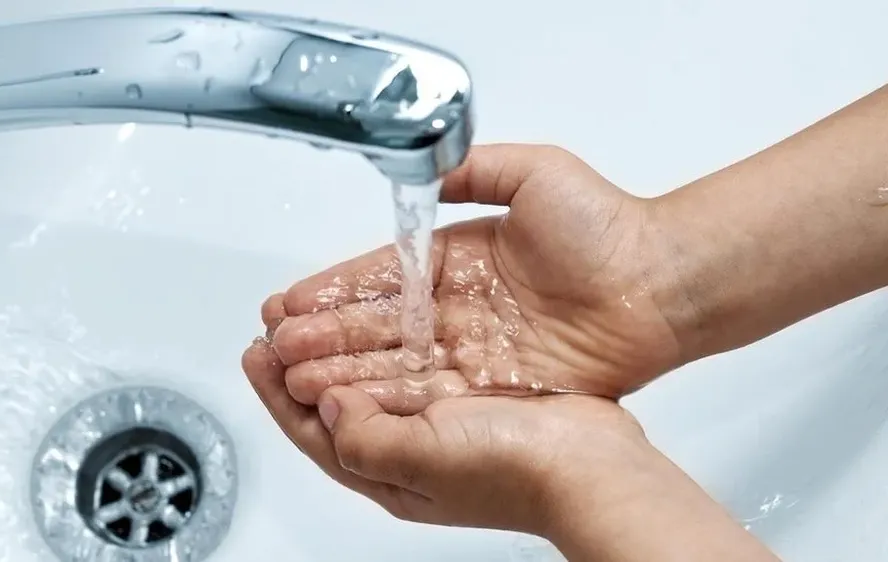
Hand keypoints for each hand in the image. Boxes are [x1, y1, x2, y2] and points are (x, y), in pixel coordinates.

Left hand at [241, 337, 650, 536]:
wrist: (591, 465)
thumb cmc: (514, 471)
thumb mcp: (421, 460)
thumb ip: (363, 437)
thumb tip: (331, 405)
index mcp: (387, 471)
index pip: (312, 431)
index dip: (276, 393)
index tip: (255, 351)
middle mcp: (407, 448)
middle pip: (336, 399)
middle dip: (303, 360)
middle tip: (277, 322)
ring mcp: (439, 420)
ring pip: (372, 375)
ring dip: (341, 343)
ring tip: (316, 311)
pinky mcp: (469, 393)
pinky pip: (413, 361)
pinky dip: (390, 337)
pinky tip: (383, 314)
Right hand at [270, 144, 682, 412]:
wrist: (659, 282)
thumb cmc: (607, 225)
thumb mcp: (534, 172)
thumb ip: (473, 172)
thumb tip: (426, 174)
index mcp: (458, 257)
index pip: (381, 277)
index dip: (334, 290)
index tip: (291, 301)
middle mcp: (459, 307)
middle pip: (378, 326)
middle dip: (323, 336)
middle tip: (275, 345)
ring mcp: (474, 348)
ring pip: (395, 363)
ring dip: (343, 371)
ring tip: (292, 378)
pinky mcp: (496, 384)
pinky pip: (432, 393)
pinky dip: (387, 398)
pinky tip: (347, 402)